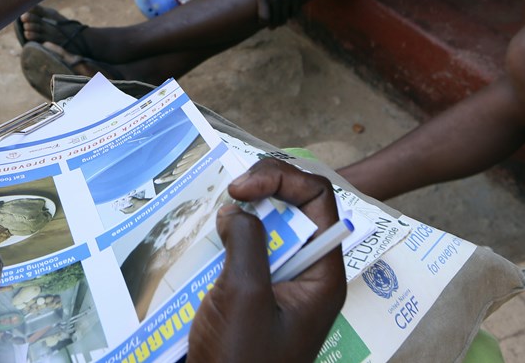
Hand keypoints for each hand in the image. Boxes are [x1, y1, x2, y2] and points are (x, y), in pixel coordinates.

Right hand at [188, 159, 346, 362]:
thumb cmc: (241, 362)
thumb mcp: (245, 296)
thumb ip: (247, 242)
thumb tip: (238, 211)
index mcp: (322, 275)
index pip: (317, 201)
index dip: (282, 179)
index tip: (239, 189)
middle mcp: (307, 277)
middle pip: (294, 210)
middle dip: (259, 193)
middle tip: (226, 198)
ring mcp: (280, 288)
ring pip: (266, 231)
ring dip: (239, 218)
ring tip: (211, 218)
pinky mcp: (253, 299)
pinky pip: (245, 256)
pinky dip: (225, 243)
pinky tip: (203, 244)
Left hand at [228, 0, 304, 26]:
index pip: (264, 18)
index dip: (263, 22)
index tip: (261, 22)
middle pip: (275, 20)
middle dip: (272, 24)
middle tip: (270, 26)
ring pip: (285, 17)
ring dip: (282, 20)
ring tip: (279, 21)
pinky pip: (293, 11)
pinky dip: (290, 14)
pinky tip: (287, 14)